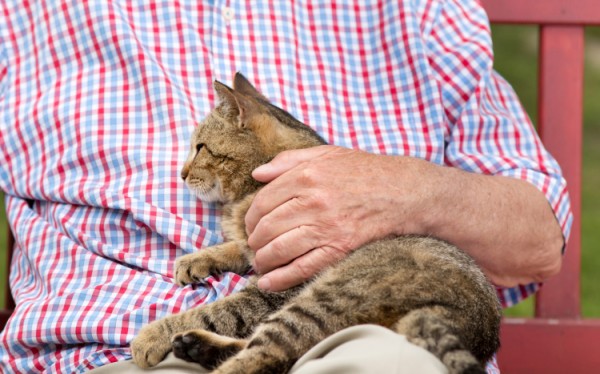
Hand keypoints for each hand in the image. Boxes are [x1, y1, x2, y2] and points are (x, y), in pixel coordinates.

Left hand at [245, 145, 437, 290]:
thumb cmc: (367, 172)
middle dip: (254, 241)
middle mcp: (312, 200)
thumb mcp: (328, 154)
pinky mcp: (340, 248)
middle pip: (266, 226)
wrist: (406, 192)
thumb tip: (257, 173)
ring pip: (278, 249)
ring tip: (261, 264)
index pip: (263, 201)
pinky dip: (280, 279)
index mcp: (306, 175)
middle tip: (254, 247)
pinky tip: (268, 283)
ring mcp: (326, 226)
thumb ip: (289, 160)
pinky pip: (302, 267)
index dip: (250, 218)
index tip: (251, 226)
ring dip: (263, 261)